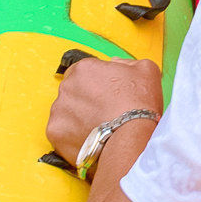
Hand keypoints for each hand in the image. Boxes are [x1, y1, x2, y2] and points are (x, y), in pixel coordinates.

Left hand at [47, 53, 161, 161]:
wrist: (130, 138)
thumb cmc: (138, 104)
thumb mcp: (145, 70)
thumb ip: (126, 61)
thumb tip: (115, 63)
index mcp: (84, 68)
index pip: (84, 72)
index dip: (96, 83)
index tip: (105, 94)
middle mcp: (67, 87)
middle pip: (73, 91)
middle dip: (85, 100)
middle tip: (103, 112)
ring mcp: (58, 111)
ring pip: (66, 113)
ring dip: (78, 119)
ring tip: (98, 128)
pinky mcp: (55, 133)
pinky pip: (62, 134)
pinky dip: (73, 137)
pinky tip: (90, 139)